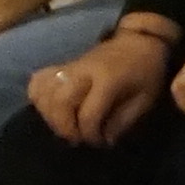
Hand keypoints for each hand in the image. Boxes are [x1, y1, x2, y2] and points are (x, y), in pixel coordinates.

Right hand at [29, 26, 172, 148]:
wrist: (138, 42)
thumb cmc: (145, 72)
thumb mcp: (145, 99)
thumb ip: (124, 121)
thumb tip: (104, 139)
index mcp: (108, 80)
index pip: (89, 113)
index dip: (90, 134)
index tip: (99, 142)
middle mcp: (83, 72)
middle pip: (60, 102)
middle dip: (65, 127)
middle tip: (77, 138)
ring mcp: (69, 66)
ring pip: (45, 92)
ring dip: (50, 115)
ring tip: (64, 126)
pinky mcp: (60, 65)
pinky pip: (39, 80)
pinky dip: (38, 97)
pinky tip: (49, 108)